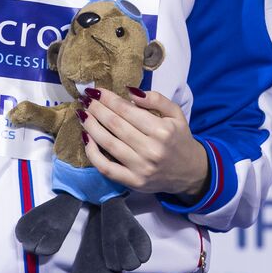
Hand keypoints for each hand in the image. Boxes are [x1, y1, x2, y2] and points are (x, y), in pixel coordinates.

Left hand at [80, 88, 210, 201]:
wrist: (189, 172)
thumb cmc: (179, 139)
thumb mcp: (176, 114)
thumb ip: (157, 99)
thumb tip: (130, 91)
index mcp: (162, 130)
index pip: (127, 110)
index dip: (109, 99)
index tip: (97, 90)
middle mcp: (151, 149)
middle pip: (115, 125)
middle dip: (97, 109)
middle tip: (85, 99)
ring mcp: (141, 168)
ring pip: (108, 143)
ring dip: (91, 126)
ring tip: (82, 114)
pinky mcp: (133, 182)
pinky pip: (106, 167)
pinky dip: (92, 153)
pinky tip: (86, 139)